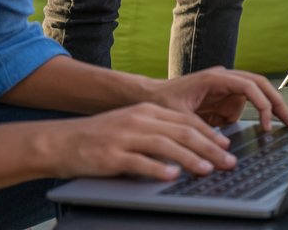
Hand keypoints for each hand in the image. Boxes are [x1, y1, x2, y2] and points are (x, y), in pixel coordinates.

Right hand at [44, 103, 237, 181]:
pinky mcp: (111, 155)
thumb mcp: (132, 124)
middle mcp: (139, 120)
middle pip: (183, 132)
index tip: (226, 146)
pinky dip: (157, 169)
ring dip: (191, 158)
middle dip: (210, 148)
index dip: (210, 134)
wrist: (60, 141)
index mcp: (147, 111)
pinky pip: (139, 162)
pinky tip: (172, 176)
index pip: (187, 121)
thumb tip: (189, 145)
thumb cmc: (99, 136)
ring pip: (165, 145)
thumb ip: (158, 131)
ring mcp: (125, 137)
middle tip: (228, 162)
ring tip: (207, 169)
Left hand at [147, 66, 287, 131]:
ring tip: (274, 128)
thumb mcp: (181, 118)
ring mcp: (225, 89)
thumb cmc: (160, 102)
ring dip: (263, 113)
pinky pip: (240, 109)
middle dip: (278, 104)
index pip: (249, 85)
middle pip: (261, 87)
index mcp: (216, 78)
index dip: (262, 103)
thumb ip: (203, 129)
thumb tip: (223, 146)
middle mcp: (224, 80)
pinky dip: (245, 120)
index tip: (267, 123)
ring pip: (254, 98)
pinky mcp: (222, 99)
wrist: (146, 98)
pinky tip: (240, 128)